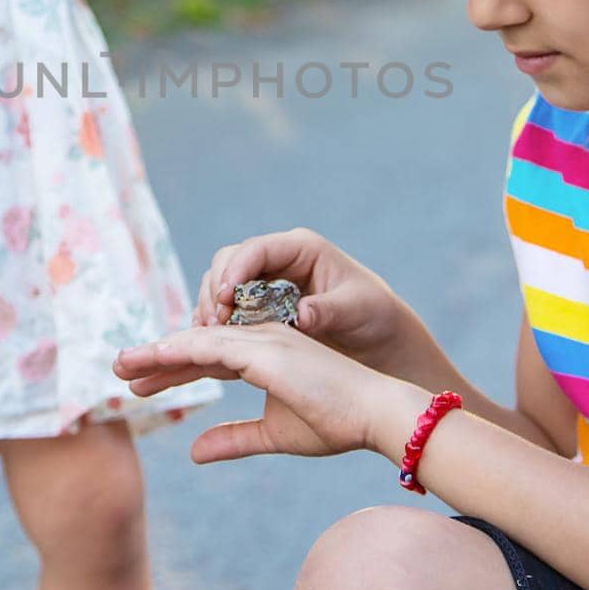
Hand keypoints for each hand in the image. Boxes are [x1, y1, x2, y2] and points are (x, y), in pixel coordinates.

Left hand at [113, 322, 396, 462]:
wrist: (374, 415)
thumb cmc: (334, 423)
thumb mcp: (274, 436)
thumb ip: (235, 440)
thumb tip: (195, 451)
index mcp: (262, 357)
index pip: (205, 359)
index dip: (171, 370)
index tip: (139, 383)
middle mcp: (259, 341)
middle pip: (195, 346)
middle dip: (155, 359)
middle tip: (118, 368)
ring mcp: (262, 341)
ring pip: (198, 342)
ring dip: (158, 353)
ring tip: (122, 365)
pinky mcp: (266, 351)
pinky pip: (214, 346)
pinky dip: (182, 351)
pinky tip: (155, 357)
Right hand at [193, 227, 404, 367]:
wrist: (377, 334)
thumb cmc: (373, 313)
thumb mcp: (356, 309)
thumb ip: (328, 310)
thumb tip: (301, 315)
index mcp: (302, 248)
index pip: (257, 249)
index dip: (235, 270)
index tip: (224, 298)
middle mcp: (279, 260)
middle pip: (230, 261)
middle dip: (217, 289)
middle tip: (215, 321)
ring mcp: (266, 281)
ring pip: (222, 282)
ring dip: (211, 306)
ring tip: (211, 333)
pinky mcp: (259, 304)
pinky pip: (227, 306)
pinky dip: (216, 320)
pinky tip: (212, 340)